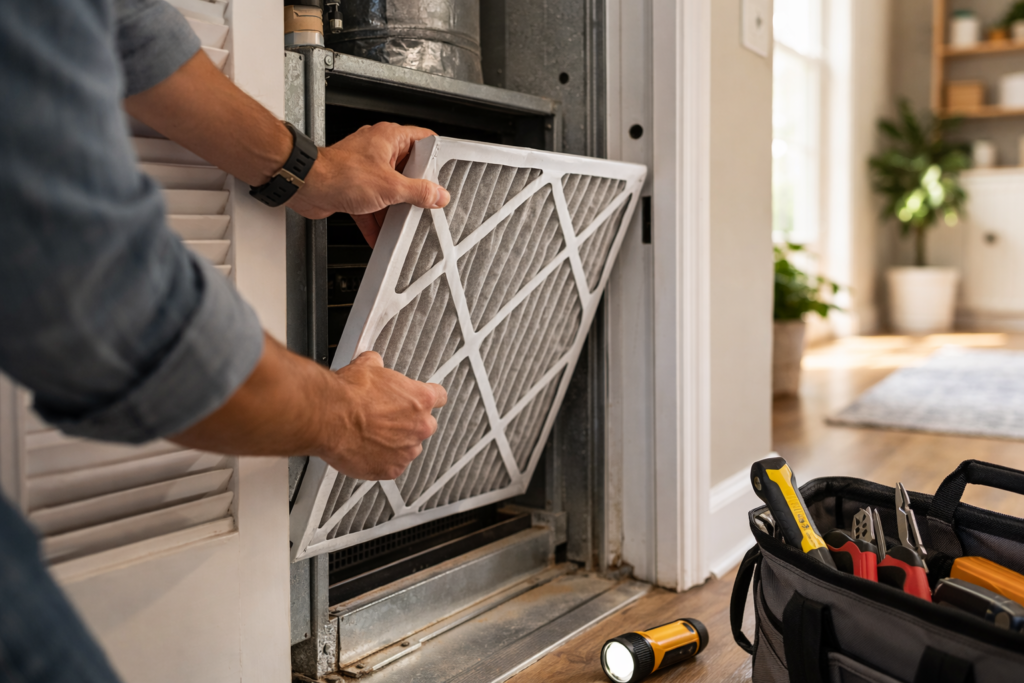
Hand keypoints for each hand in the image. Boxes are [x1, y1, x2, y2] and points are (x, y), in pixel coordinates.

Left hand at [287, 122, 451, 245]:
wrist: (307, 185)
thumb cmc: (340, 174)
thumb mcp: (390, 187)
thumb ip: (418, 192)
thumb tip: (438, 195)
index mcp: (390, 138)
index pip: (423, 139)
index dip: (437, 154)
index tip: (447, 171)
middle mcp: (377, 149)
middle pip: (408, 169)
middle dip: (416, 189)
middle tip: (427, 201)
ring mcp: (365, 168)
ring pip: (389, 189)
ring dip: (395, 208)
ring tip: (404, 221)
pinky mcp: (353, 186)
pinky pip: (371, 204)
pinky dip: (376, 219)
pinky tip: (380, 234)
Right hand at [315, 351, 447, 479]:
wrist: (329, 416)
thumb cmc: (348, 394)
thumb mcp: (367, 366)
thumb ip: (378, 366)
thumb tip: (374, 363)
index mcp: (420, 399)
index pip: (439, 397)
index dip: (427, 397)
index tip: (420, 401)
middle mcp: (420, 426)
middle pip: (425, 425)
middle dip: (409, 423)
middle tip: (386, 419)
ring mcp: (407, 450)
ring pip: (408, 448)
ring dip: (395, 443)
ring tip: (371, 435)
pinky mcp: (391, 469)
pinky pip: (392, 466)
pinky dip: (381, 460)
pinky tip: (366, 449)